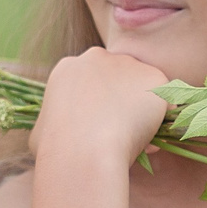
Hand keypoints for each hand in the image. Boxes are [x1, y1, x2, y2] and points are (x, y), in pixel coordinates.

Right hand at [31, 46, 170, 171]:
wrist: (84, 150)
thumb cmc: (56, 149)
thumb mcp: (41, 134)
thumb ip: (52, 126)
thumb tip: (51, 135)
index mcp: (69, 67)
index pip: (92, 82)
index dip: (100, 108)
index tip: (101, 130)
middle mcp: (99, 57)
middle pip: (118, 80)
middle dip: (123, 105)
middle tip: (122, 136)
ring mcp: (128, 65)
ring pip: (141, 90)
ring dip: (142, 114)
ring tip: (137, 144)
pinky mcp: (154, 77)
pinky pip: (165, 101)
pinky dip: (162, 121)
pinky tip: (152, 142)